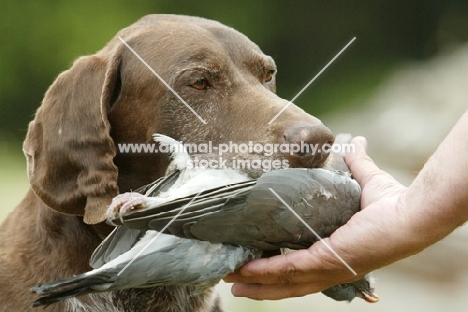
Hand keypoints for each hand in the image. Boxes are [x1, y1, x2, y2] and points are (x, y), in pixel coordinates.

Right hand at [224, 136, 410, 299]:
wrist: (409, 213)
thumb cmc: (393, 204)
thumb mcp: (365, 183)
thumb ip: (355, 164)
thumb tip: (355, 141)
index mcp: (336, 255)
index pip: (301, 270)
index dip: (277, 270)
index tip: (254, 266)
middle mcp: (330, 270)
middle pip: (287, 284)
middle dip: (260, 286)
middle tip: (233, 283)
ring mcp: (327, 267)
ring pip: (283, 282)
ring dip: (255, 282)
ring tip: (231, 280)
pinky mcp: (325, 260)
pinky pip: (288, 269)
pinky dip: (265, 271)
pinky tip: (246, 270)